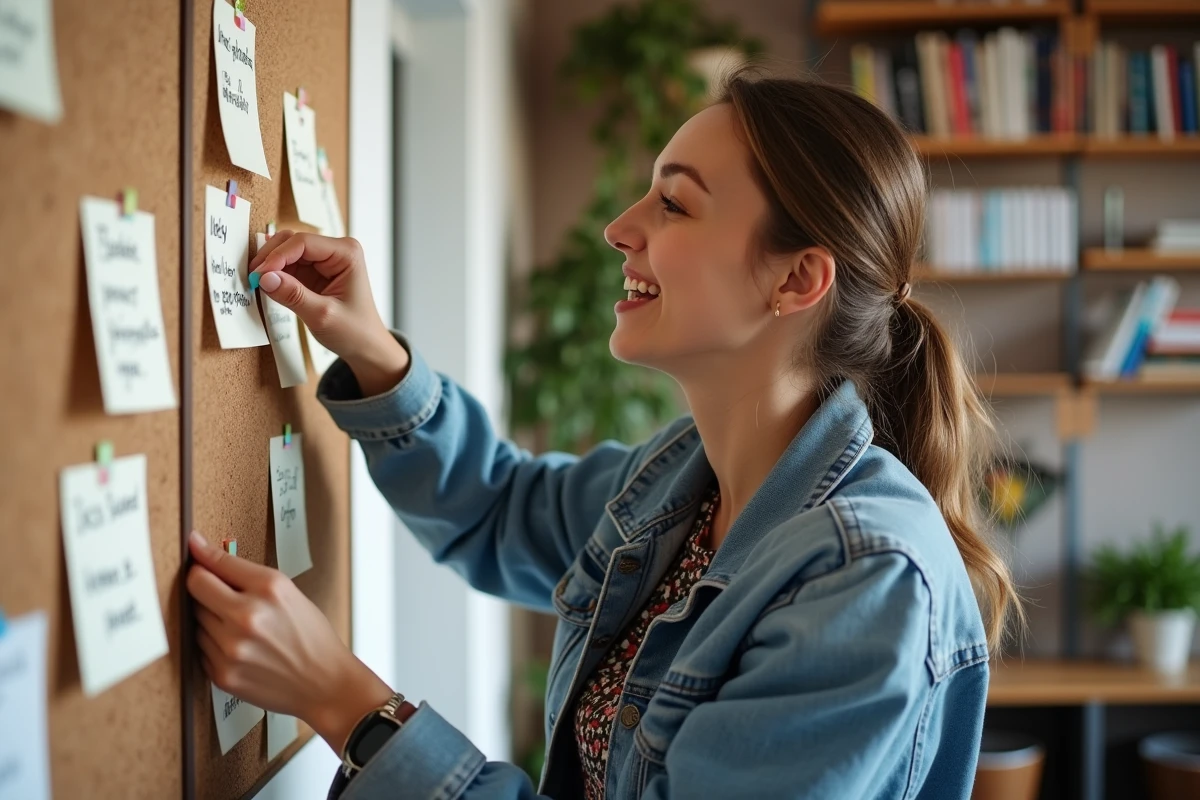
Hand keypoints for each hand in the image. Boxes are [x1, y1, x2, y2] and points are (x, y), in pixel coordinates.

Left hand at [186, 531, 393, 751]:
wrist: (323, 683)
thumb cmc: (309, 636)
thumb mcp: (288, 592)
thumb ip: (245, 575)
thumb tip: (205, 556)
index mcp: (268, 588)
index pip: (213, 565)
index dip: (200, 554)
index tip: (192, 545)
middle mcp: (247, 616)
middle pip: (195, 588)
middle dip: (203, 585)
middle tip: (218, 591)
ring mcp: (231, 648)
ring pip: (195, 619)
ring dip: (209, 618)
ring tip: (239, 627)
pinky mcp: (222, 673)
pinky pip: (199, 647)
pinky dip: (213, 643)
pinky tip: (238, 646)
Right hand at [250, 231, 408, 395]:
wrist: (365, 347)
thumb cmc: (355, 332)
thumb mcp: (322, 315)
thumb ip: (293, 295)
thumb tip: (265, 278)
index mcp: (347, 253)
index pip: (303, 243)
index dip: (277, 256)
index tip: (259, 275)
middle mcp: (336, 251)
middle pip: (292, 242)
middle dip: (270, 258)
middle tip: (251, 278)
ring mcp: (324, 261)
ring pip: (286, 252)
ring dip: (269, 265)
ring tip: (255, 283)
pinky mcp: (314, 273)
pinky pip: (288, 266)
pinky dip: (274, 274)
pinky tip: (264, 285)